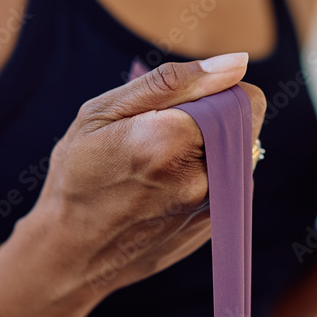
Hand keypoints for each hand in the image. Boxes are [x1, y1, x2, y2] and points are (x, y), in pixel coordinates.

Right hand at [32, 54, 265, 294]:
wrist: (70, 252)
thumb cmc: (77, 175)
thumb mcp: (103, 112)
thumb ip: (174, 82)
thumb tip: (237, 64)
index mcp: (170, 140)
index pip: (245, 101)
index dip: (219, 95)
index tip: (183, 105)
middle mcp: (200, 178)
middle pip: (246, 129)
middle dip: (216, 120)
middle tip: (165, 134)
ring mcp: (211, 209)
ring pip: (241, 157)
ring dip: (213, 150)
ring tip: (162, 163)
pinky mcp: (215, 228)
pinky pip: (232, 185)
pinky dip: (209, 177)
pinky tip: (168, 187)